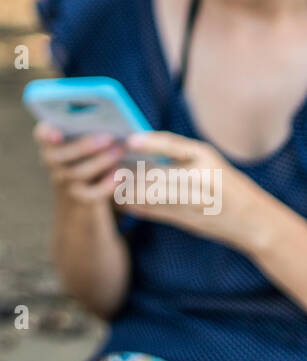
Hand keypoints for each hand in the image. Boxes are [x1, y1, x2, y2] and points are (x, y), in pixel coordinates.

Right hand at [33, 121, 125, 208]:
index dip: (47, 134)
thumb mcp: (85, 137)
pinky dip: (106, 184)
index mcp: (50, 140)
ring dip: (100, 161)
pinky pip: (90, 194)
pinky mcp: (79, 200)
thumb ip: (90, 126)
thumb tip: (112, 119)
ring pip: (76, 173)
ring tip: (120, 151)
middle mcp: (51, 160)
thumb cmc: (90, 151)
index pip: (42, 134)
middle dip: (84, 146)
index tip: (58, 134)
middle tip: (109, 137)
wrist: (85, 190)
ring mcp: (62, 182)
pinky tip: (121, 174)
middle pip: (59, 155)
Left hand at [120, 131, 261, 249]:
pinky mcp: (189, 220)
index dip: (149, 142)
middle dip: (130, 172)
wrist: (253, 221)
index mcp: (206, 156)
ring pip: (152, 195)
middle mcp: (201, 178)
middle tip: (108, 168)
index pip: (173, 145)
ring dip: (128, 191)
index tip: (128, 140)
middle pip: (157, 174)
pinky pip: (156, 212)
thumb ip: (177, 155)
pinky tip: (121, 204)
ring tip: (110, 185)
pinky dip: (135, 207)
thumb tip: (135, 148)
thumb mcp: (208, 162)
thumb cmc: (224, 184)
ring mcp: (196, 201)